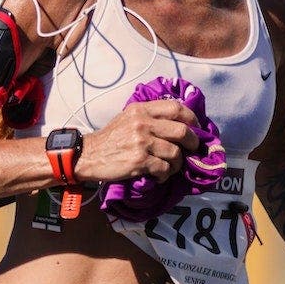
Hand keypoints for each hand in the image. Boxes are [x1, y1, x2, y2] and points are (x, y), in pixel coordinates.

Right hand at [75, 99, 198, 182]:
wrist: (88, 155)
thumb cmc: (111, 137)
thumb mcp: (128, 117)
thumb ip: (150, 116)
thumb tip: (180, 123)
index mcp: (141, 110)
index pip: (176, 107)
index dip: (192, 118)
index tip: (196, 128)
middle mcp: (143, 123)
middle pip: (182, 131)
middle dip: (192, 143)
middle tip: (191, 151)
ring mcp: (141, 142)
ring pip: (175, 153)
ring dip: (177, 164)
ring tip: (170, 167)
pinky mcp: (139, 161)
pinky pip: (164, 169)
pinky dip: (165, 175)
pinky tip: (158, 176)